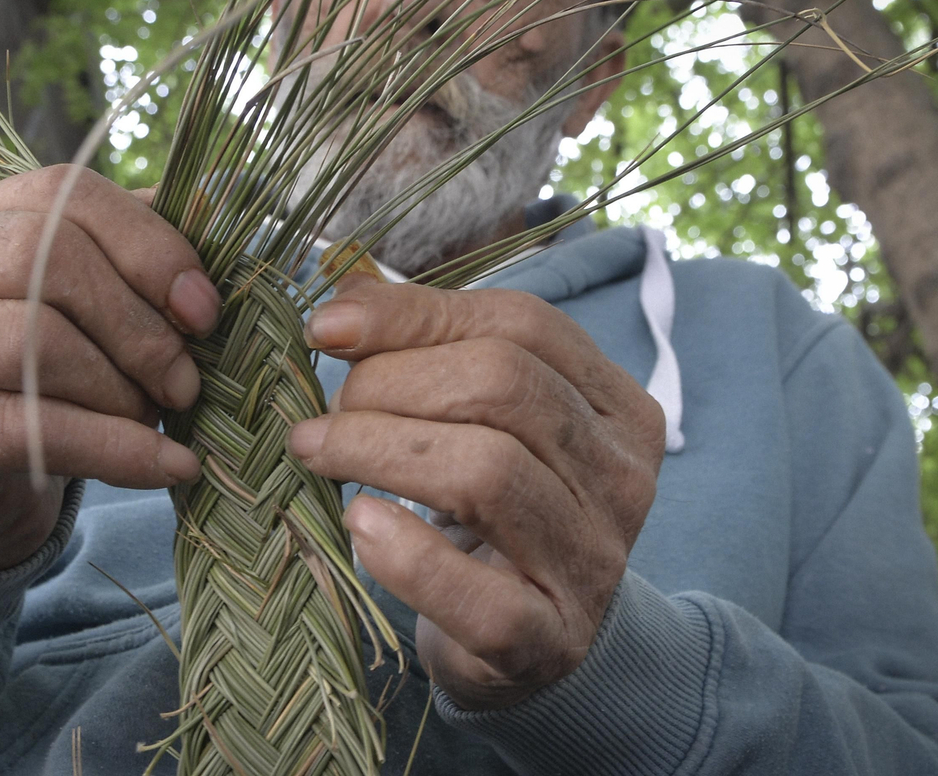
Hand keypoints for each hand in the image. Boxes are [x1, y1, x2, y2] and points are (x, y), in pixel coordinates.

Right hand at [0, 167, 218, 571]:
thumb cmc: (42, 389)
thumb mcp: (87, 316)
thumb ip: (133, 270)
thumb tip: (204, 263)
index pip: (64, 194)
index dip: (147, 245)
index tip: (203, 309)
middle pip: (42, 257)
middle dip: (134, 324)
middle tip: (184, 382)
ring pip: (28, 339)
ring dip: (117, 389)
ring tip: (155, 421)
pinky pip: (23, 425)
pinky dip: (112, 449)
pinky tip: (164, 466)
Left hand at [287, 277, 663, 709]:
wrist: (533, 647)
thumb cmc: (495, 514)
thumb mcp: (477, 421)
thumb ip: (427, 347)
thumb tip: (343, 289)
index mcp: (616, 407)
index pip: (522, 325)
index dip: (415, 315)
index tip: (326, 327)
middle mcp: (620, 478)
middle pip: (503, 386)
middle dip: (389, 384)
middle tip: (325, 412)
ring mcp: (591, 563)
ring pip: (486, 472)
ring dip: (377, 450)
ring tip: (317, 452)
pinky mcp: (547, 641)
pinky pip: (478, 593)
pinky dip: (406, 555)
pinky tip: (358, 524)